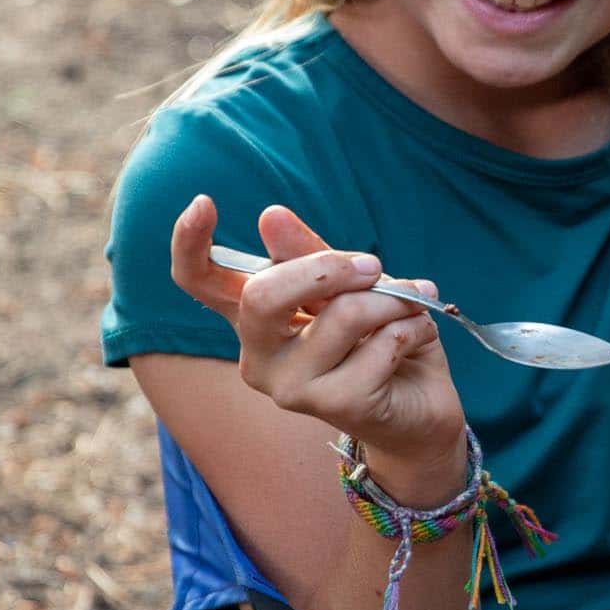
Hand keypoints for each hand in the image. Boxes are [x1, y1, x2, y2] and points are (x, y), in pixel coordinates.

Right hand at [170, 195, 466, 468]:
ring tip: (412, 306)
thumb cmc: (378, 339)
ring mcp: (291, 388)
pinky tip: (417, 340)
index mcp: (255, 318)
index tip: (203, 203)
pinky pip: (383, 342)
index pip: (199, 282)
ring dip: (394, 300)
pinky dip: (413, 327)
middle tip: (375, 265)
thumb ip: (311, 256)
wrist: (421, 406)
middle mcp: (259, 356)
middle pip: (263, 296)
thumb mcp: (348, 287)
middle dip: (329, 267)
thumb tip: (270, 216)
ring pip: (344, 315)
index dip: (188, 243)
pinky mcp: (335, 406)